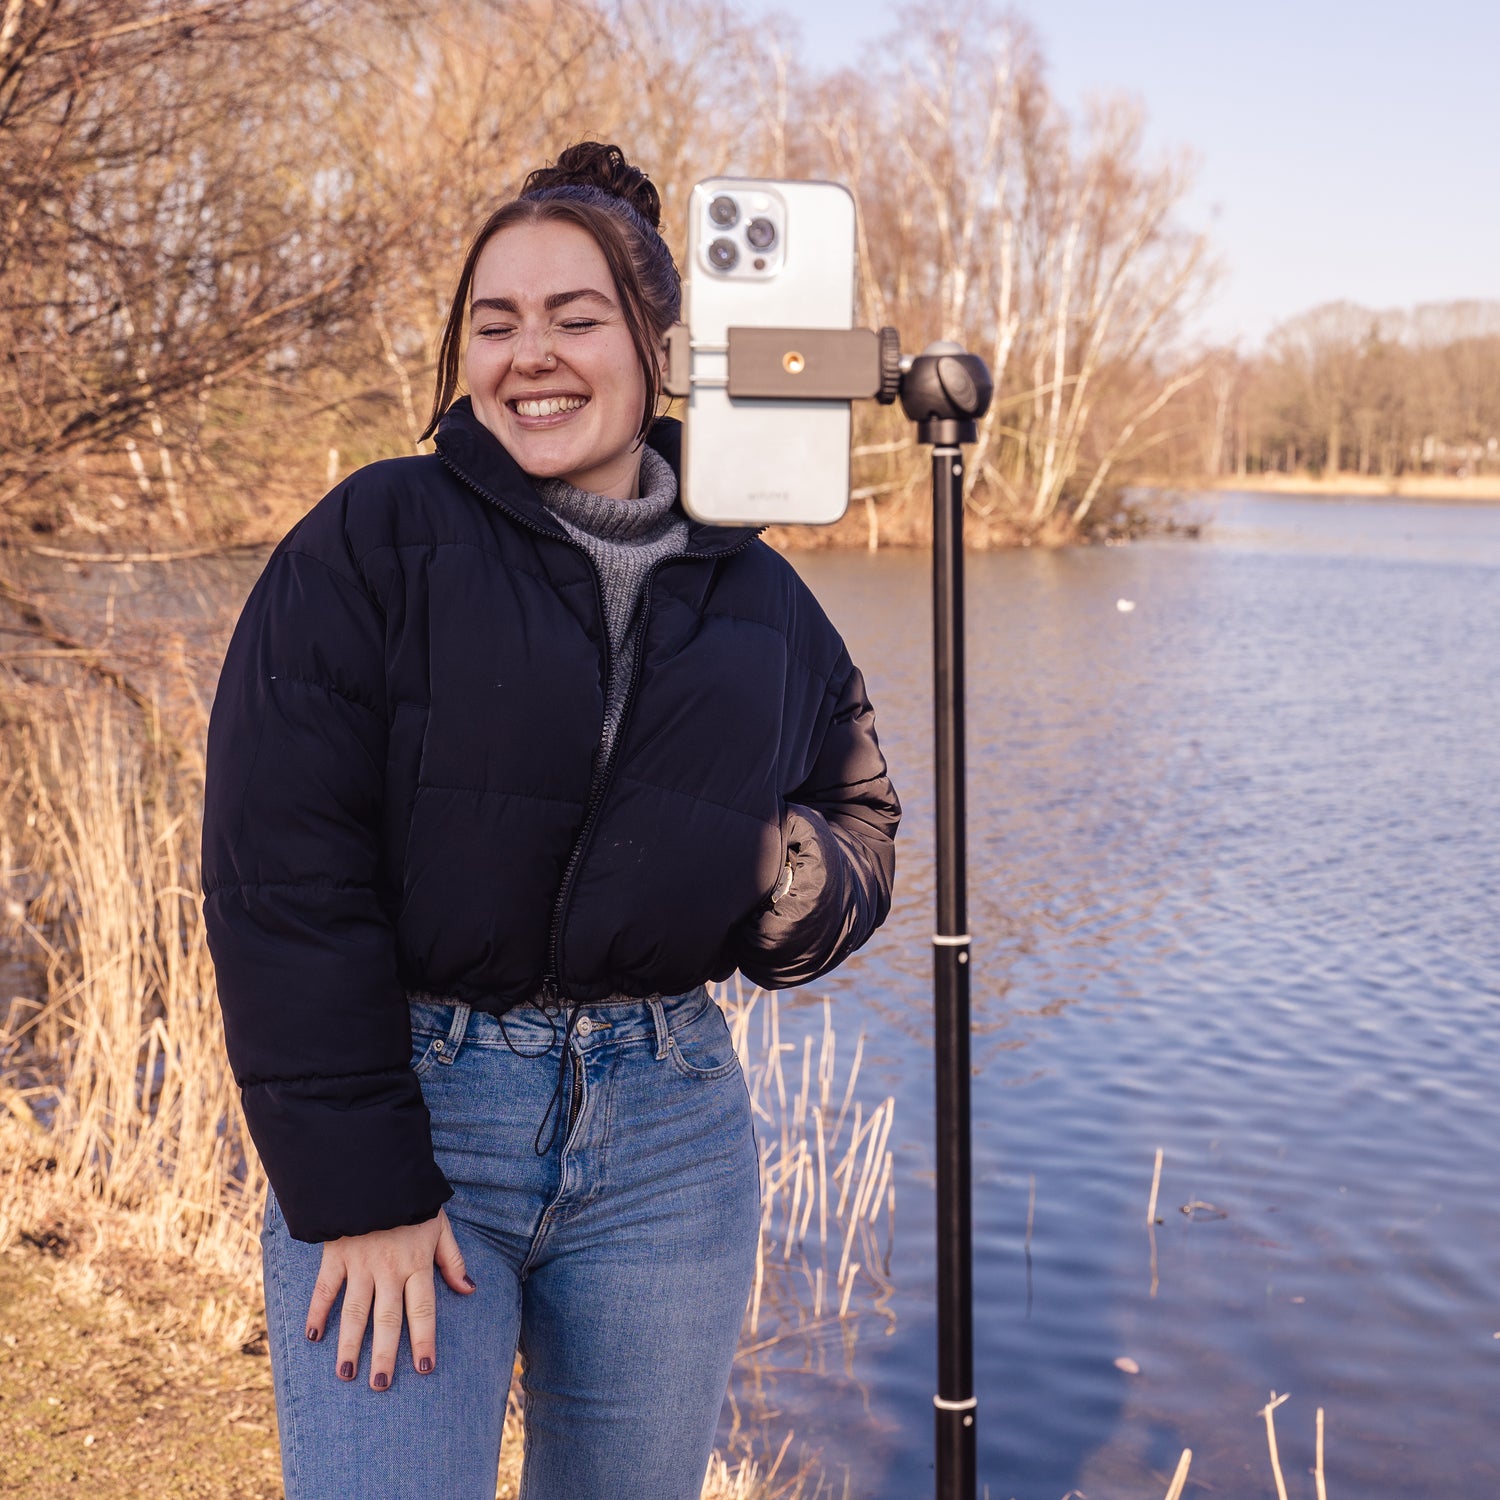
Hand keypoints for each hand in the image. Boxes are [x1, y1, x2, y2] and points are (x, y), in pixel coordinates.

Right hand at [304, 1207, 473, 1390]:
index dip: (424, 1340)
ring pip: (355, 1311)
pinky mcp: (336, 1254)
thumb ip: (453, 1259)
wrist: (377, 1168)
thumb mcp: (440, 1225)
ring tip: (347, 1374)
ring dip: (349, 1345)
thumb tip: (469, 1290)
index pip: (423, 1310)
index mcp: (417, 1263)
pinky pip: (325, 1289)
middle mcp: (390, 1269)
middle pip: (387, 1319)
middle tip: (380, 1386)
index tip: (424, 1368)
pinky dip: (317, 1312)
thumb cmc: (412, 1199)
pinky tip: (313, 1337)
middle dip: (384, 1355)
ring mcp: (361, 1263)